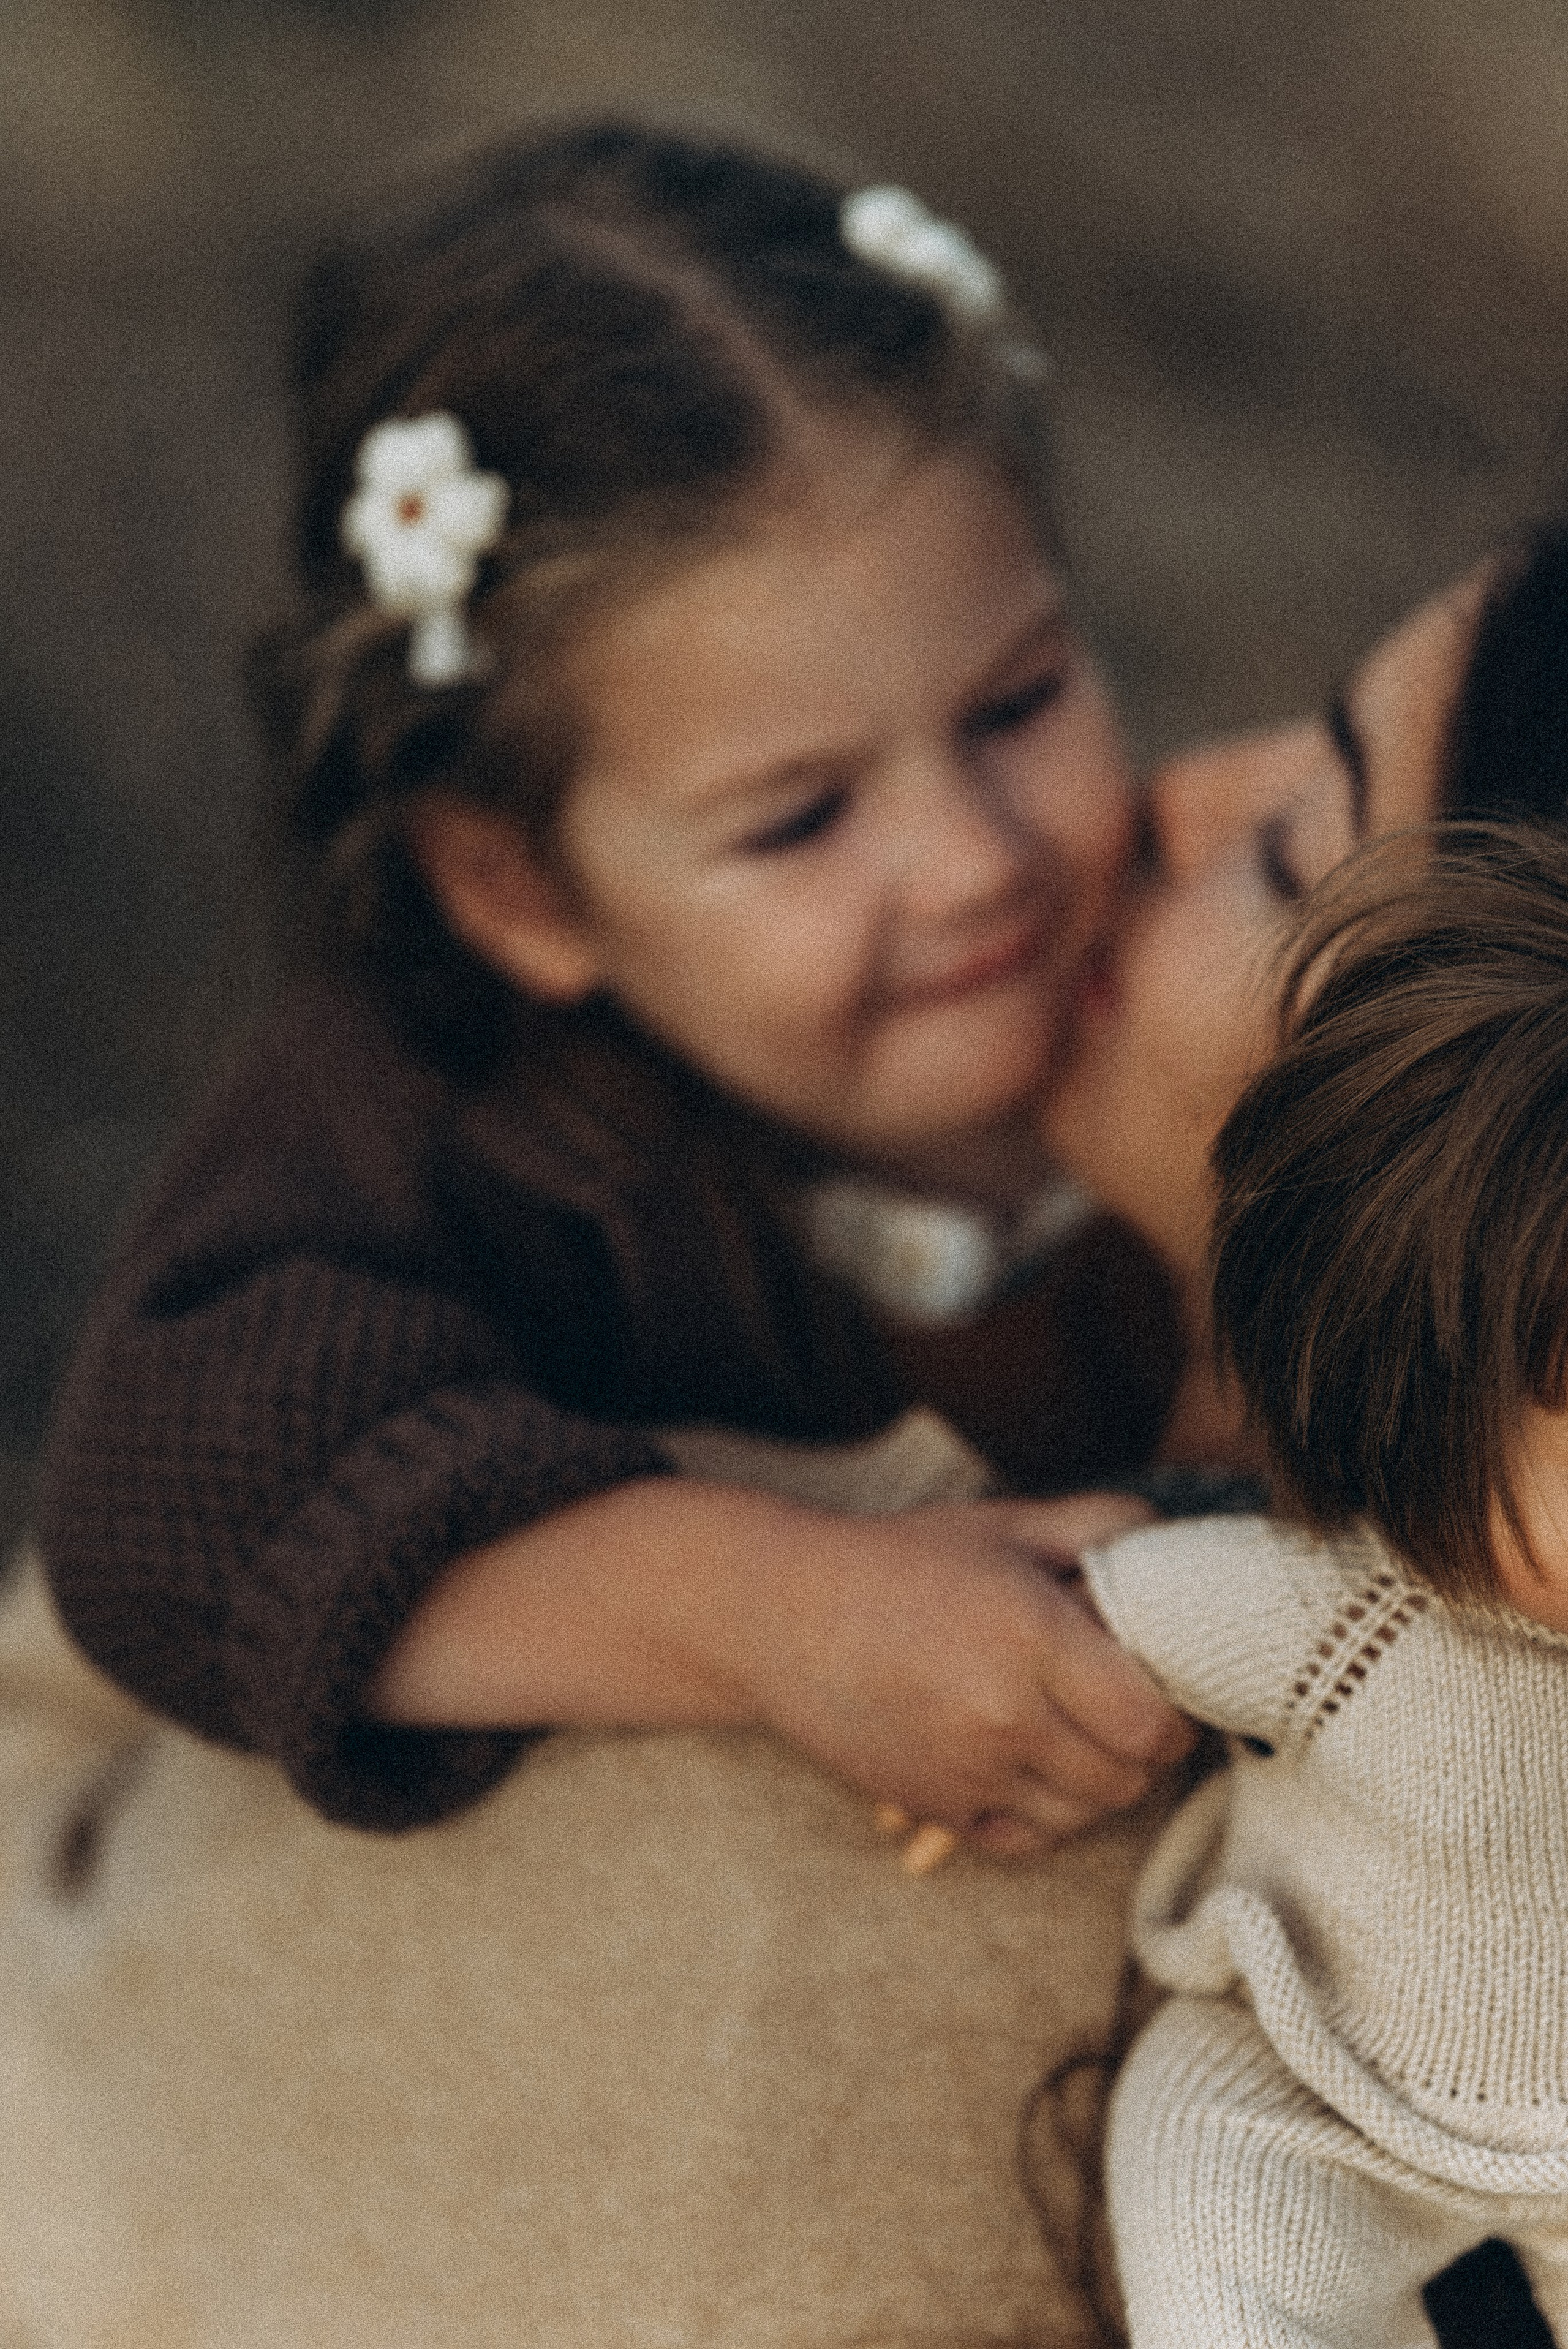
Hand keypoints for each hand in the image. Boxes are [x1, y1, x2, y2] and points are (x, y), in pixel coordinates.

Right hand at [741, 1491, 1193, 1857]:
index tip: (1163, 1697)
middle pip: (1125, 1778)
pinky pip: (1027, 1839)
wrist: (782, 1617)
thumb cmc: (900, 1562)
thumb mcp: (1002, 1525)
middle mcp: (1005, 1714)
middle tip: (1119, 1714)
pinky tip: (1024, 1767)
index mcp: (1032, 1636)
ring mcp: (967, 1770)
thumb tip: (1168, 1540)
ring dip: (1092, 1783)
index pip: (1150, 1723)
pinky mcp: (934, 1807)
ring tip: (1071, 1737)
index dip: (1173, 1718)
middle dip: (1137, 1751)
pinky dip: (1041, 1814)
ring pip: (1082, 1815)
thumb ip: (1097, 1524)